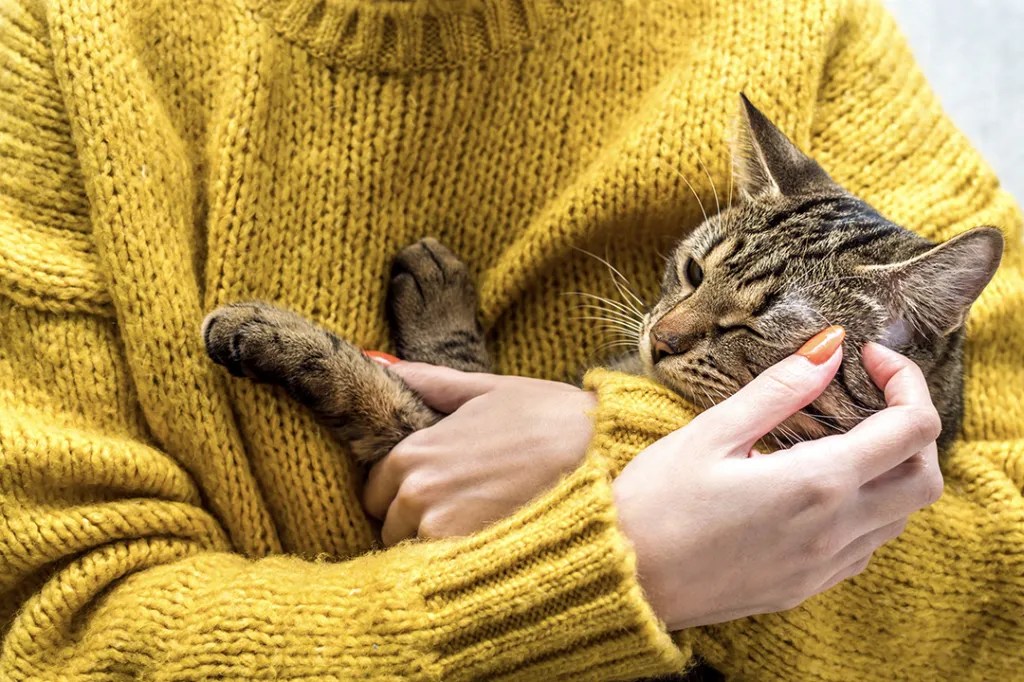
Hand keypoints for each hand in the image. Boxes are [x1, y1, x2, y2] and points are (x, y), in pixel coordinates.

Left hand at [362, 362, 595, 545]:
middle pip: (391, 524)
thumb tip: (381, 364)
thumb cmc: (548, 417)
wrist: (603, 454)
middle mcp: (417, 492)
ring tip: (479, 526)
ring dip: (436, 544)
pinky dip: (458, 564)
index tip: (433, 491)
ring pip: (414, 551)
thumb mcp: (487, 389)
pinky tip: (489, 545)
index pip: (376, 489)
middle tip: (461, 509)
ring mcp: (440, 528)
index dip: (401, 491)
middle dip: (415, 520)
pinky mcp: (469, 557)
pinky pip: (442, 572)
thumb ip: (430, 383)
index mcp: (414, 452)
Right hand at [613, 331, 943, 630]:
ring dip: (889, 472)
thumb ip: (779, 390)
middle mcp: (834, 531)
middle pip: (924, 478)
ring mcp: (823, 567)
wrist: (622, 579)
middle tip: (868, 397)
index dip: (905, 382)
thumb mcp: (711, 432)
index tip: (868, 358)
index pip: (912, 429)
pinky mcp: (805, 588)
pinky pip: (864, 547)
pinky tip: (817, 488)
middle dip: (912, 429)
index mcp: (815, 484)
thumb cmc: (655, 501)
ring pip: (899, 517)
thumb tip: (831, 348)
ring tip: (840, 439)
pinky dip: (865, 510)